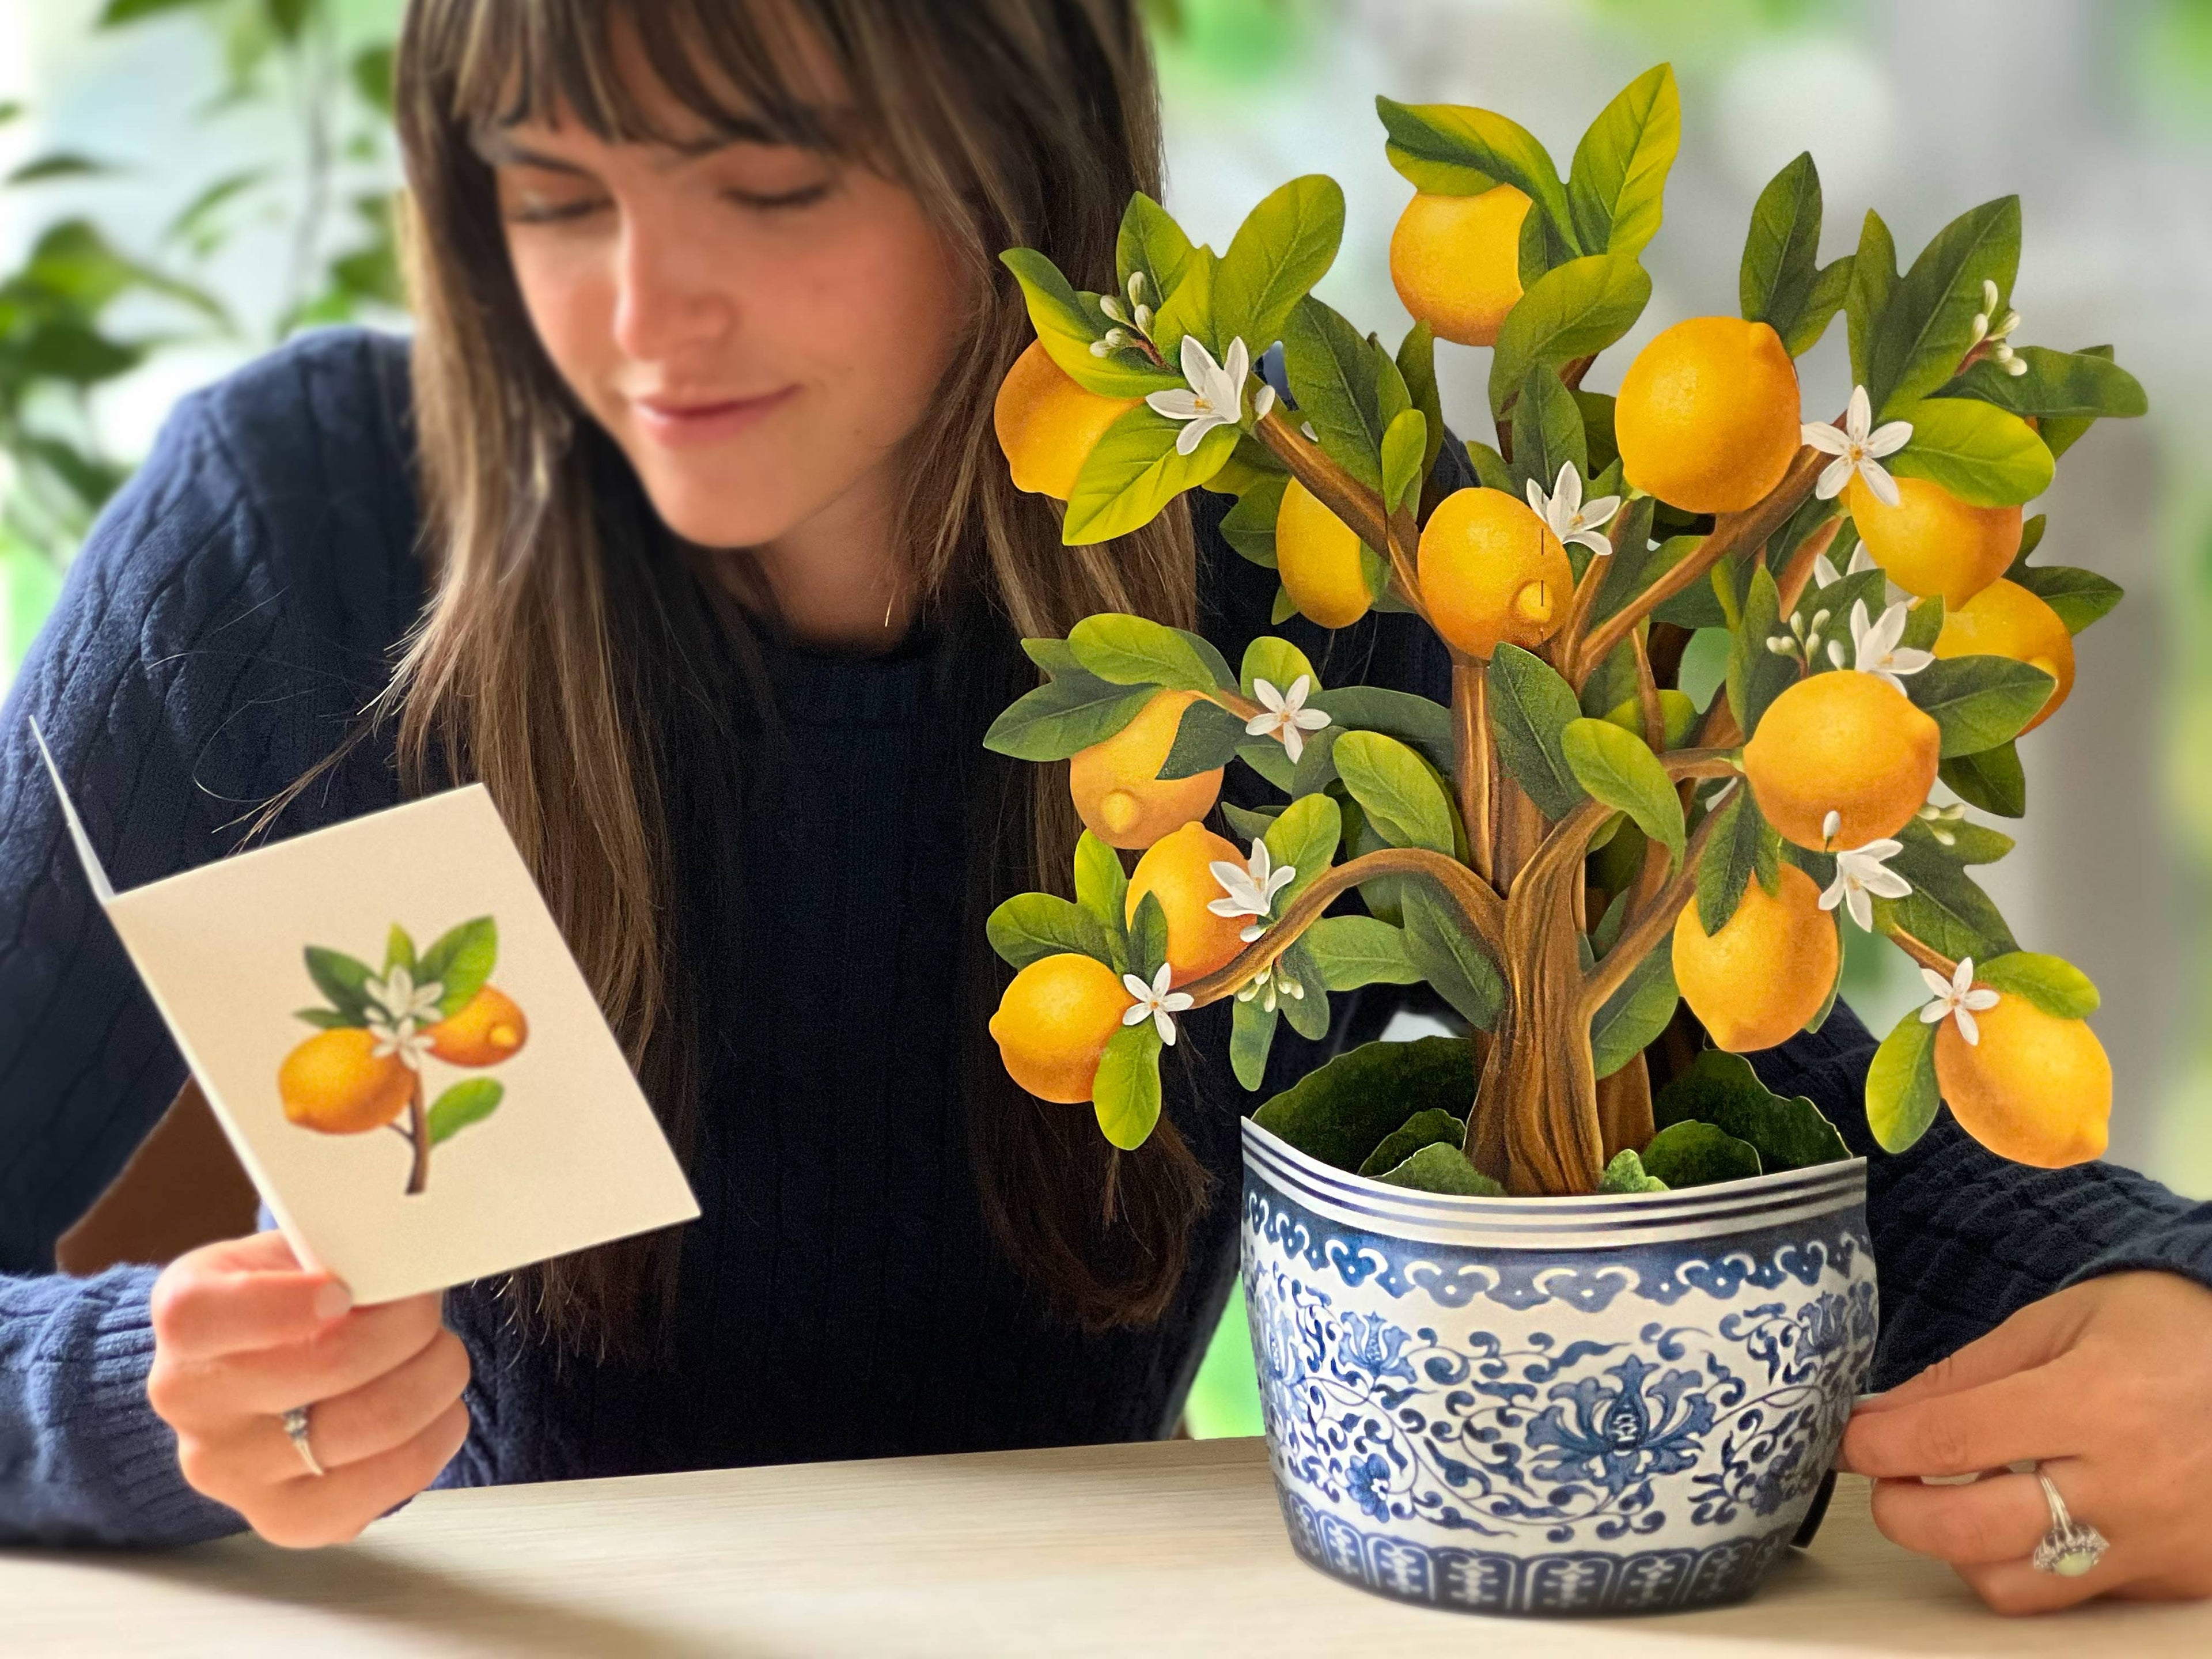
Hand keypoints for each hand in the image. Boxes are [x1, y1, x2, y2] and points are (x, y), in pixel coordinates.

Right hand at [146, 1231, 470, 1547]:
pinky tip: (433, 1410)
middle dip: (408, 1327)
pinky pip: (388, 1485)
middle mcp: (194, 1403)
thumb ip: (335, 1249)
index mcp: (189, 1320)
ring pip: (372, 1426)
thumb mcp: (292, 1252)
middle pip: (328, 1364)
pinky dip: (435, 1437)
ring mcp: (234, 1472)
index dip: (289, 1302)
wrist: (248, 1377)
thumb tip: (404, 1260)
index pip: (204, 1315)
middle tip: (423, 1310)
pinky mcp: (286, 1519)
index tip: (344, 1291)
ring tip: (438, 1356)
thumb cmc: (285, 1304)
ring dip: (435, 1378)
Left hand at [1839, 1271, 2211, 1612]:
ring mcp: (2156, 1543)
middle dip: (1903, 1510)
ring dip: (1964, 1549)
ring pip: (2019, 1585)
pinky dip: (2034, 1560)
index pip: (1953, 1439)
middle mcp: (2127, 1485)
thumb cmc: (2165, 1331)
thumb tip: (1882, 1417)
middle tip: (1887, 1479)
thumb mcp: (2060, 1323)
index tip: (1847, 1442)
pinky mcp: (2175, 1577)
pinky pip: (2078, 1592)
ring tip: (1957, 1499)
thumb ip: (1966, 1374)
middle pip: (1975, 1533)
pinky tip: (2030, 1513)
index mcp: (2094, 1403)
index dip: (1880, 1446)